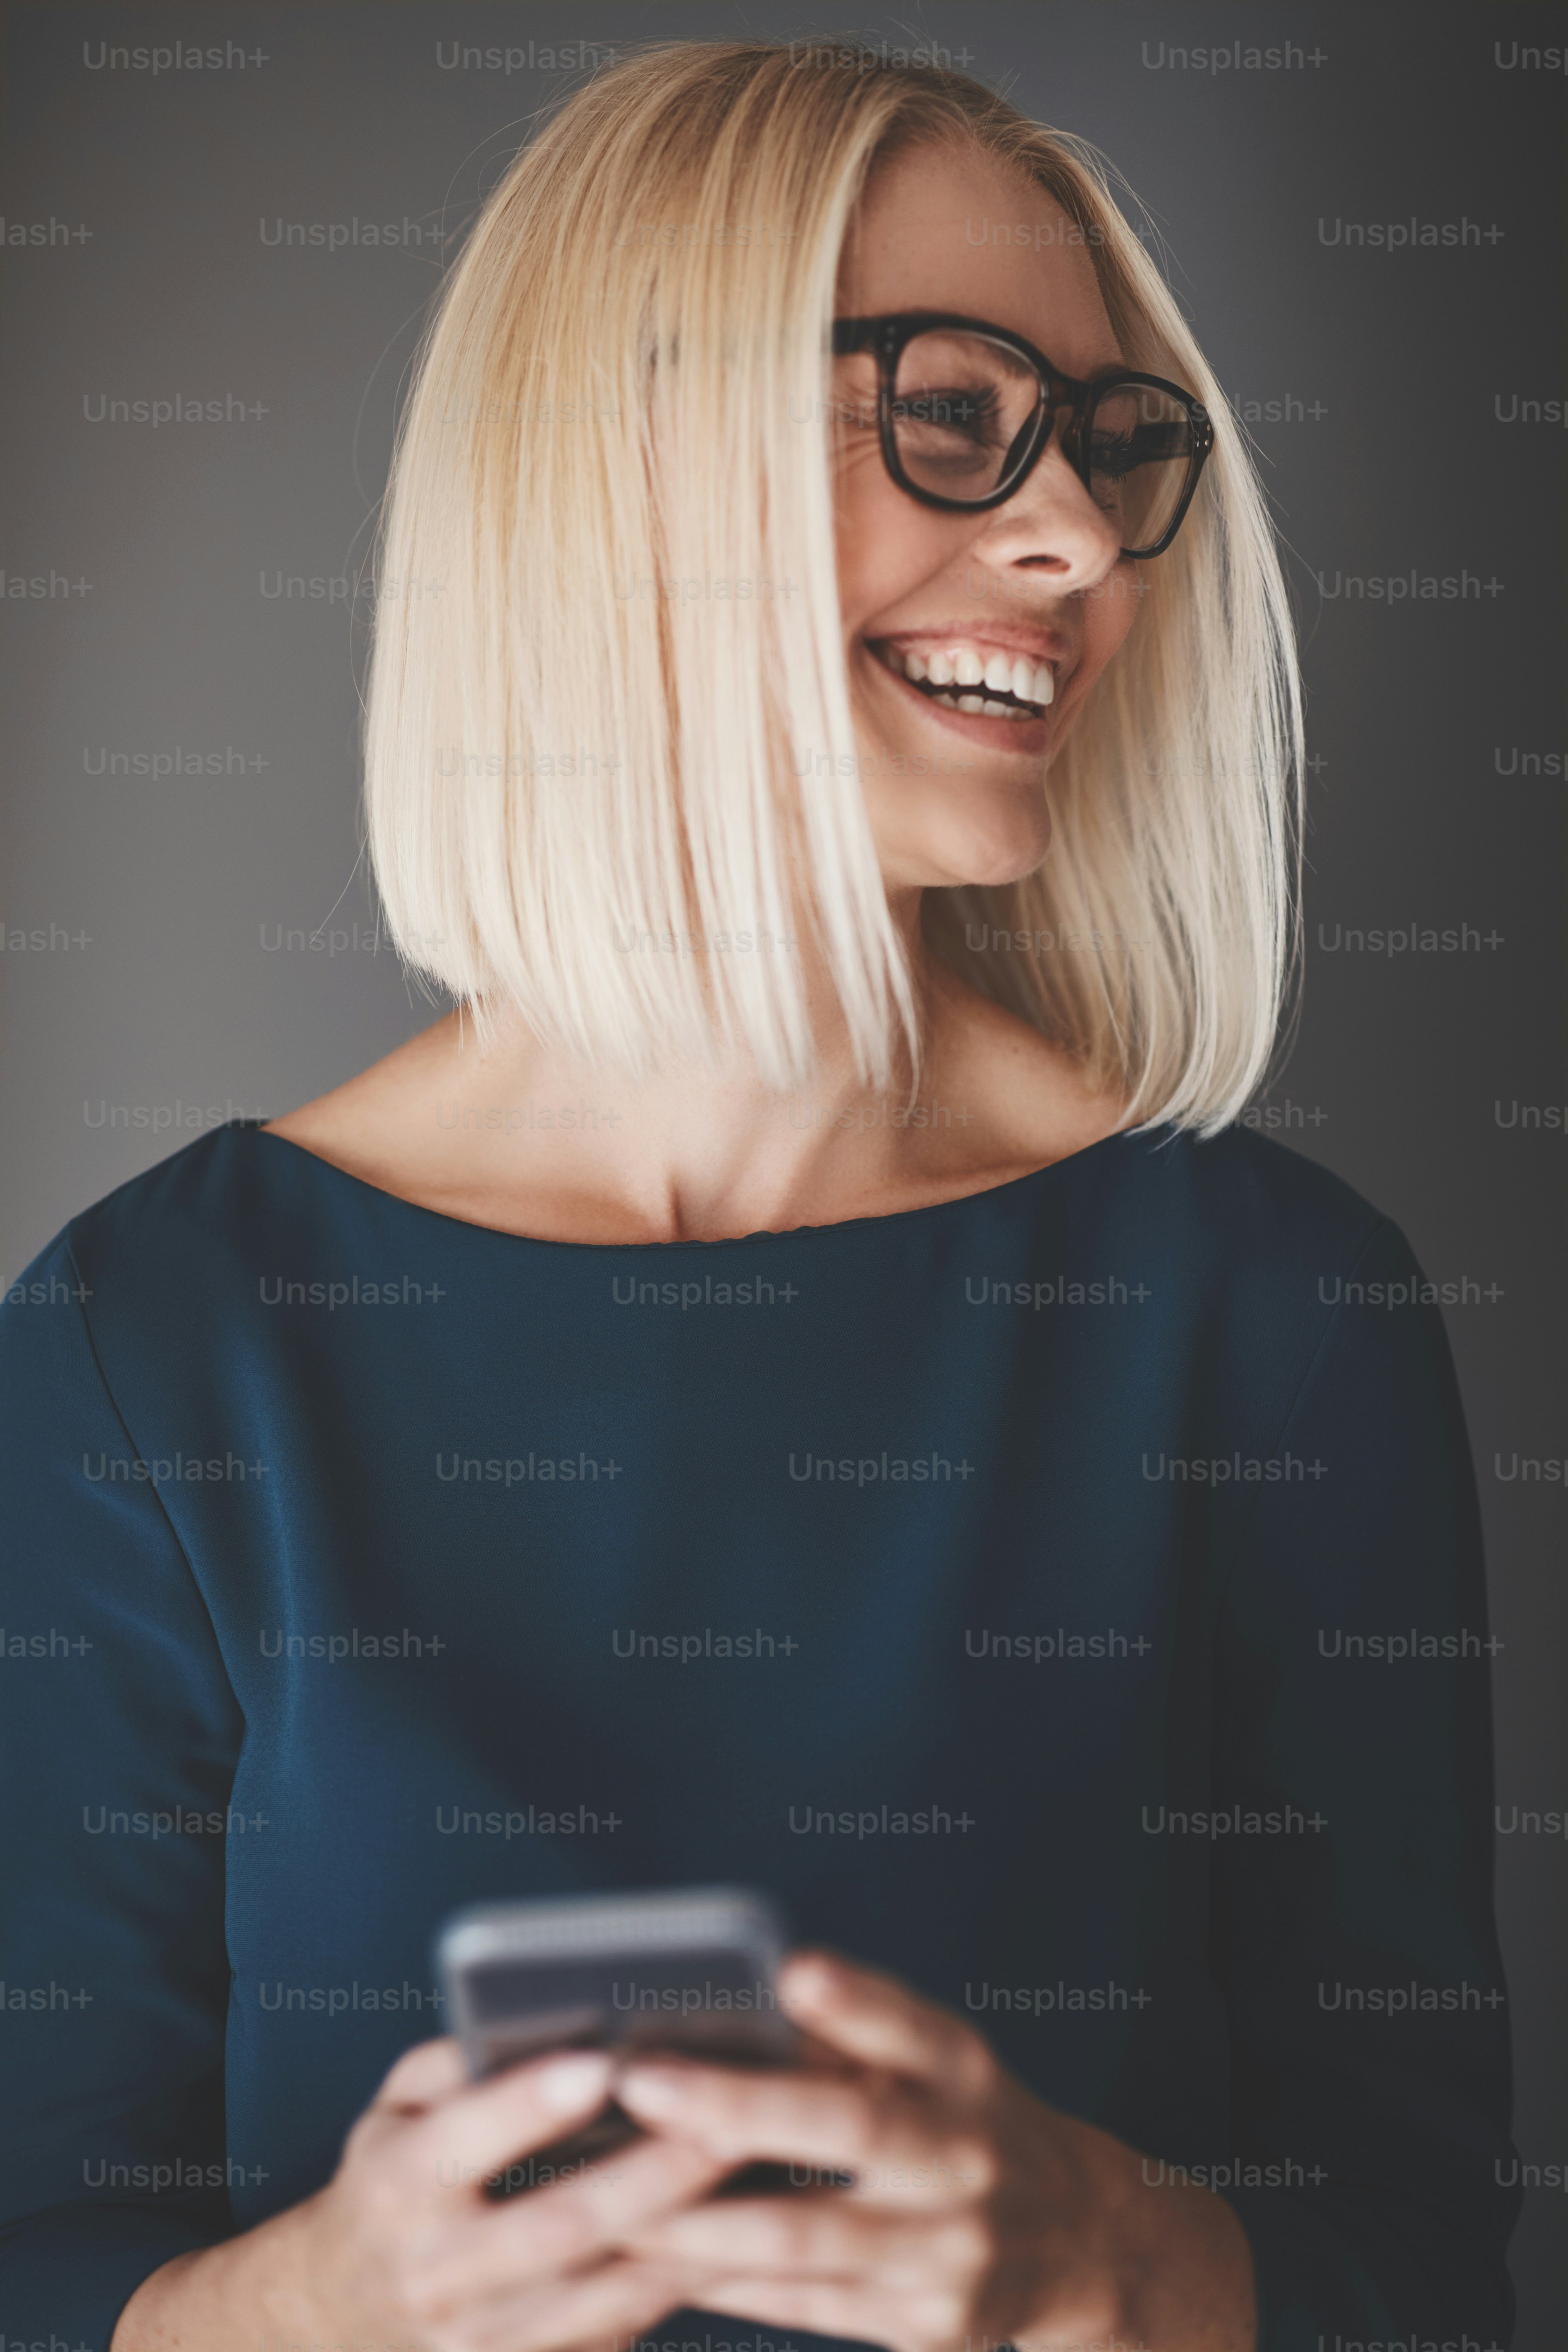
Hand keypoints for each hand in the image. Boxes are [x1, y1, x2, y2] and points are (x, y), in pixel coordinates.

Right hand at [113, 2038, 731, 2351]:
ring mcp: (479, 2342)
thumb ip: (453, 2063)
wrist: (339, 2314)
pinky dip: (681, 2289)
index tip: (602, 2062)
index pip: (466, 2141)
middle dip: (650, 2175)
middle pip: (557, 2227)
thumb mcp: (391, 2109)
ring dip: (690, 2240)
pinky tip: (743, 2241)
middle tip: (727, 2118)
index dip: (532, 2104)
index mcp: (397, 2185)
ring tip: (759, 2177)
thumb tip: (534, 2017)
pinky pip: (616, 2335)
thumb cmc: (391, 2178)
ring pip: (603, 2295)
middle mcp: (436, 2272)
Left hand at [616, 1950, 1256, 2351]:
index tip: (789, 1972)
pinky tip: (649, 2261)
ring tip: (604, 2195)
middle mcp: (965, 2156)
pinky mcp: (930, 2326)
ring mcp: (951, 2249)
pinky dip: (722, 2283)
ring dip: (697, 2219)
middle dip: (737, 2107)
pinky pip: (804, 2305)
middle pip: (851, 2128)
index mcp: (963, 2071)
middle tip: (638, 2082)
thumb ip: (852, 2031)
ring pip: (804, 2238)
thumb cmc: (962, 2120)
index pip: (908, 2024)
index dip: (853, 2001)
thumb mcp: (937, 2060)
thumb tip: (733, 1998)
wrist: (1076, 2240)